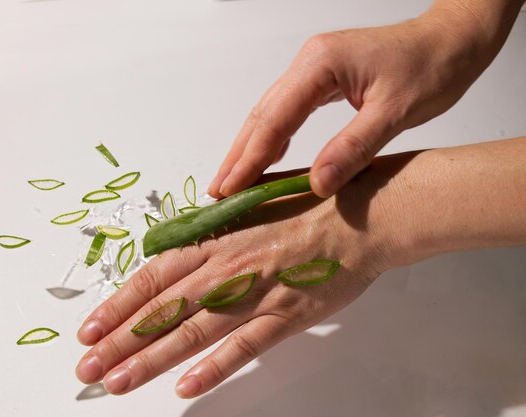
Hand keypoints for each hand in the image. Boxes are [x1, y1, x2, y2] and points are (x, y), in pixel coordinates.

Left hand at [75, 165, 400, 397]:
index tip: (89, 327)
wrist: (359, 213)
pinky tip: (184, 387)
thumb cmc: (307, 202)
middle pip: (162, 310)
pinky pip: (243, 347)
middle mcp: (226, 268)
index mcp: (215, 238)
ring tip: (117, 382)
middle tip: (87, 366)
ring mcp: (255, 294)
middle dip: (120, 340)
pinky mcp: (286, 317)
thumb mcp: (250, 200)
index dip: (118, 304)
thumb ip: (214, 224)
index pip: (153, 277)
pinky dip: (213, 368)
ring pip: (192, 332)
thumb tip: (182, 236)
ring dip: (151, 360)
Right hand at [208, 0, 521, 198]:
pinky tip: (264, 159)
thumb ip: (352, 148)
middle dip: (238, 155)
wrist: (452, 39)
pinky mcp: (321, 79)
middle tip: (218, 191)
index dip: (250, 158)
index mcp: (321, 66)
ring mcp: (312, 69)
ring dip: (249, 148)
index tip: (231, 189)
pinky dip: (271, 138)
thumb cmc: (432, 67)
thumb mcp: (394, 113)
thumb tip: (316, 185)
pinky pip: (286, 111)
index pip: (275, 119)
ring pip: (269, 113)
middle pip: (261, 114)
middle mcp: (308, 64)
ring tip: (231, 180)